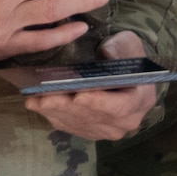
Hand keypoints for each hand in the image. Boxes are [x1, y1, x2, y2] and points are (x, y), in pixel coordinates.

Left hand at [25, 31, 157, 140]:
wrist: (125, 73)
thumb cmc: (126, 56)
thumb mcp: (127, 44)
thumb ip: (118, 49)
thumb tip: (106, 54)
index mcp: (141, 100)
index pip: (120, 106)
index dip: (99, 102)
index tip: (79, 95)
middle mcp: (126, 121)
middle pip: (94, 117)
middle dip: (67, 106)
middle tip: (45, 96)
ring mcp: (107, 130)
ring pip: (78, 123)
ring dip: (55, 112)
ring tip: (35, 99)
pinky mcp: (90, 131)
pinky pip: (70, 126)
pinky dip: (52, 115)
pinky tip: (36, 104)